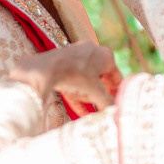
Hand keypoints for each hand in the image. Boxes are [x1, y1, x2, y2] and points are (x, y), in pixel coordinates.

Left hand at [7, 43, 121, 110]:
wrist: (46, 67)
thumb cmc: (75, 75)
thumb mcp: (95, 91)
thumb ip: (107, 101)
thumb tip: (115, 111)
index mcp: (105, 55)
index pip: (116, 77)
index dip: (117, 93)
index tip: (117, 105)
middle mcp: (92, 51)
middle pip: (100, 79)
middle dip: (99, 95)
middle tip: (101, 108)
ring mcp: (76, 55)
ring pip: (85, 80)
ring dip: (86, 96)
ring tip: (88, 110)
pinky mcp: (62, 62)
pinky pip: (73, 80)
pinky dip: (76, 95)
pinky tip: (80, 112)